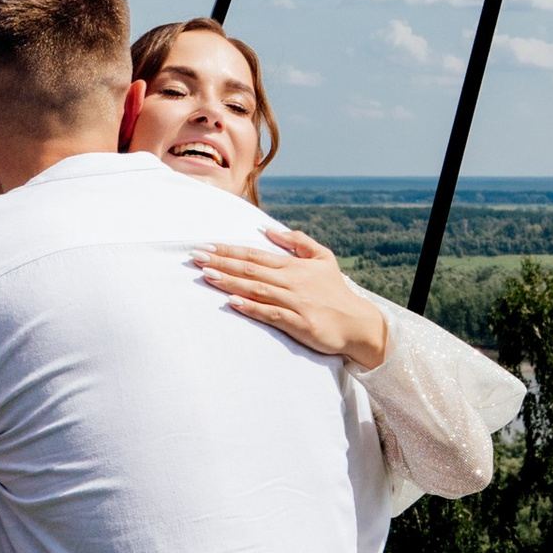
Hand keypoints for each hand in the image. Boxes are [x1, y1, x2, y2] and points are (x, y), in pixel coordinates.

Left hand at [190, 230, 388, 369]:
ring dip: (230, 282)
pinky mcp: (300, 323)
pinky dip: (251, 307)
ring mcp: (295, 302)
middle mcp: (292, 281)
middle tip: (195, 257)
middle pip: (250, 269)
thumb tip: (268, 229)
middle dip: (221, 262)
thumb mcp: (323, 258)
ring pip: (257, 289)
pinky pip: (271, 314)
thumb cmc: (336, 291)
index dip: (229, 250)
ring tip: (206, 275)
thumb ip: (297, 241)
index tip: (206, 246)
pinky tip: (232, 303)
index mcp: (294, 266)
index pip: (255, 255)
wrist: (358, 323)